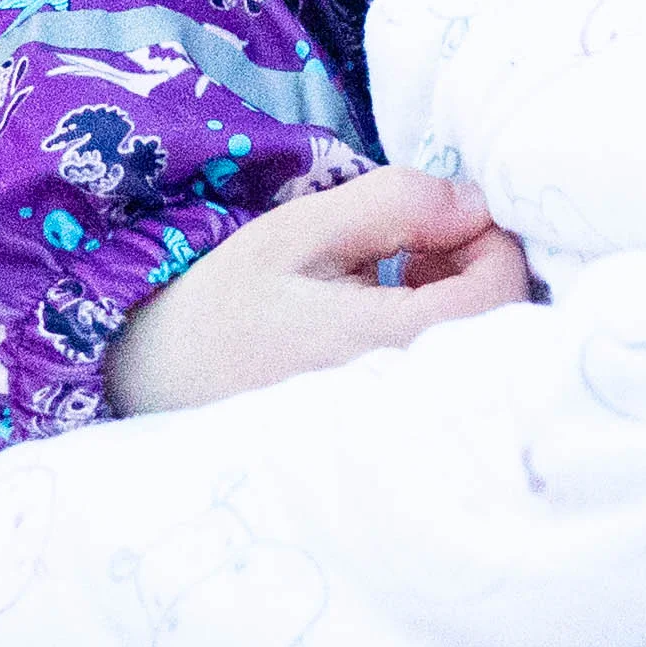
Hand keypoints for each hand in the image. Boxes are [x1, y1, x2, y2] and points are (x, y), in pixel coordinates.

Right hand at [99, 162, 535, 417]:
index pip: (500, 293)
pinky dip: (433, 339)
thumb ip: (394, 204)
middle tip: (417, 246)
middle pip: (500, 331)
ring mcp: (391, 429)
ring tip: (394, 273)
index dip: (491, 241)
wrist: (144, 383)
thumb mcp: (299, 231)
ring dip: (455, 305)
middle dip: (475, 273)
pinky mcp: (376, 442)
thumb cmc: (219, 302)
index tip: (445, 220)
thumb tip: (476, 204)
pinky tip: (381, 317)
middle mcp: (400, 401)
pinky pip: (440, 387)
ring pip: (474, 360)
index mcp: (385, 346)